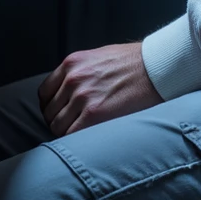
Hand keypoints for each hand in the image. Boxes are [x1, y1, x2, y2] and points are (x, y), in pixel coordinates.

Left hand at [38, 43, 162, 135]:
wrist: (156, 68)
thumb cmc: (132, 64)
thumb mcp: (98, 58)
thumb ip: (79, 73)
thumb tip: (67, 94)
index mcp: (71, 63)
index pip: (44, 93)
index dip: (52, 107)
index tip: (61, 114)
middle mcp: (73, 79)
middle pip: (50, 112)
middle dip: (60, 121)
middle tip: (74, 127)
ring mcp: (82, 97)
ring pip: (58, 126)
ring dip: (67, 133)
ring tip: (84, 134)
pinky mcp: (94, 114)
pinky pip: (71, 135)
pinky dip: (76, 141)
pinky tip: (88, 139)